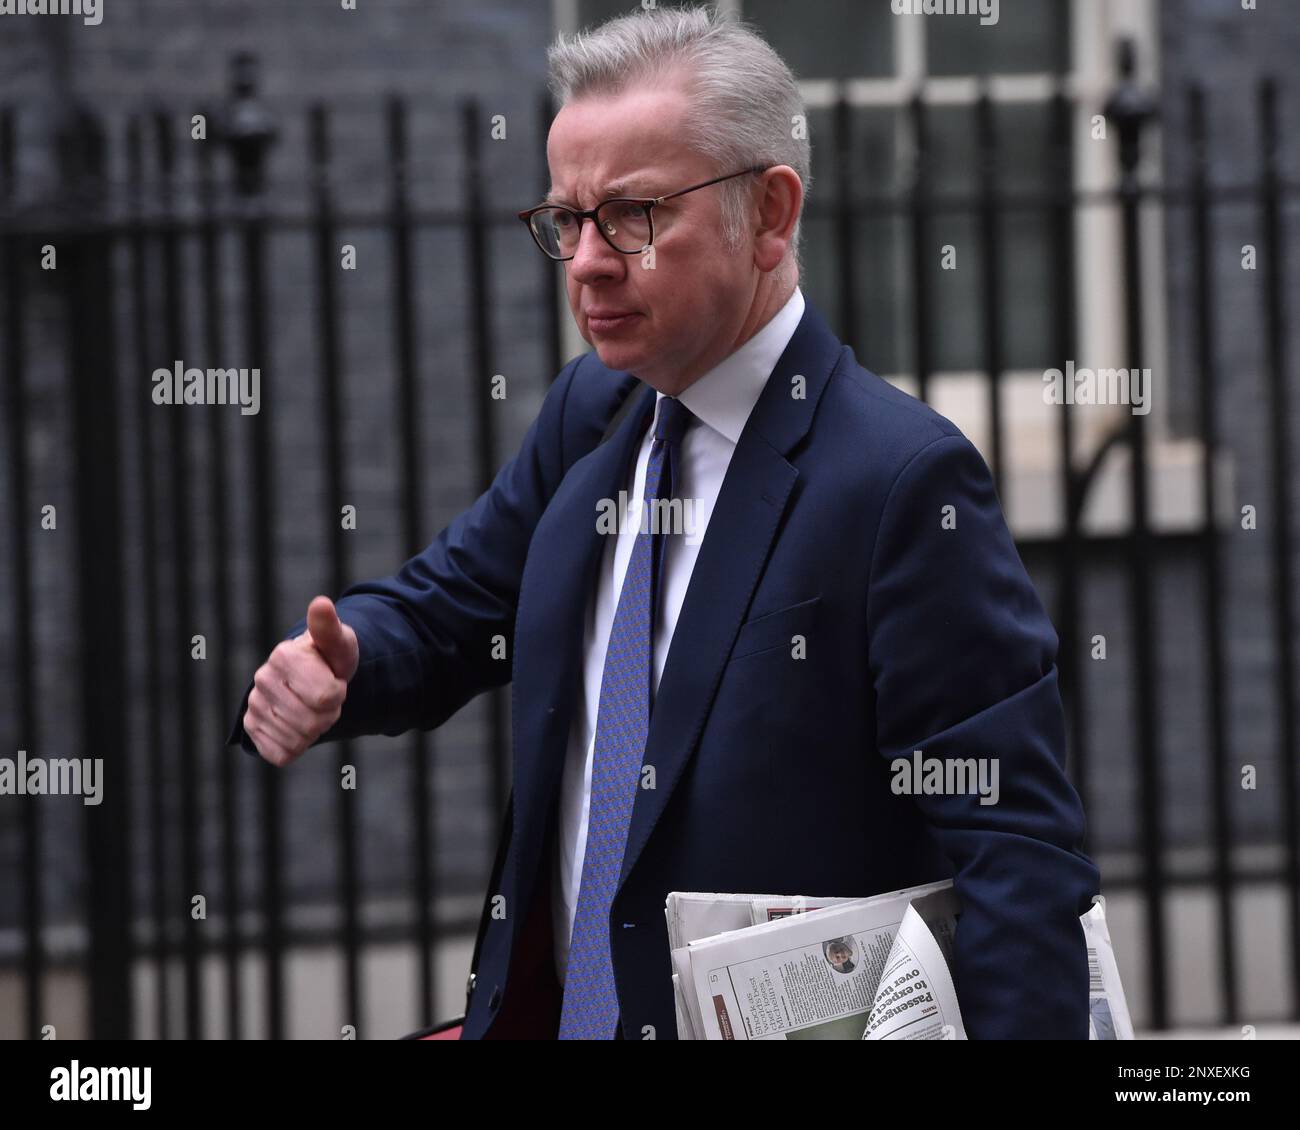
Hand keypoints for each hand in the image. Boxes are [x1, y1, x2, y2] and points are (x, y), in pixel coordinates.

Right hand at [243, 595, 359, 765]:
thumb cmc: (329, 658)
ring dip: (315, 730)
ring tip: (312, 709)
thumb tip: (321, 603)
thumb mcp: (338, 642)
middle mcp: (261, 680)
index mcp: (283, 656)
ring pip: (298, 740)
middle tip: (325, 698)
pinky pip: (281, 754)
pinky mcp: (252, 728)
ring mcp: (254, 705)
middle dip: (329, 714)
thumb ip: (329, 627)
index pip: (327, 697)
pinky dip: (297, 746)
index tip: (333, 680)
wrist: (313, 676)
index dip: (339, 694)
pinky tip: (297, 726)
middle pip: (312, 723)